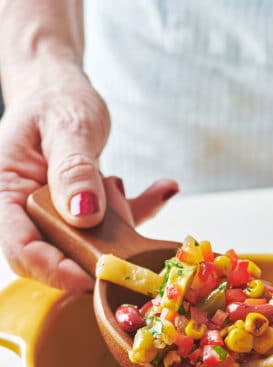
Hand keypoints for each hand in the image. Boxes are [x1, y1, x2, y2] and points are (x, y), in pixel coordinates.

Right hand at [0, 68, 177, 290]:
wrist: (60, 89)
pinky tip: (163, 188)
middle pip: (58, 256)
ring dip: (122, 225)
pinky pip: (115, 228)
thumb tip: (84, 215)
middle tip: (120, 205)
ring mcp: (58, 218)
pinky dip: (141, 211)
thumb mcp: (66, 126)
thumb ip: (74, 169)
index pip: (20, 250)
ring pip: (92, 246)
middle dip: (98, 243)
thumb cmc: (55, 100)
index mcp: (5, 194)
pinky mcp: (85, 217)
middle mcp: (27, 213)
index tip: (93, 276)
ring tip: (123, 186)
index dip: (55, 271)